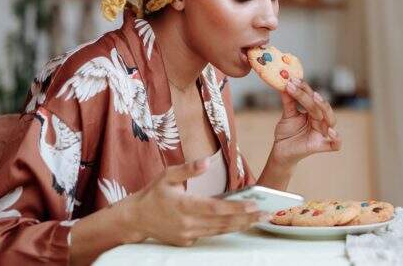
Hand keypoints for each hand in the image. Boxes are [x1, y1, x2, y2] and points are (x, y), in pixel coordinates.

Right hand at [120, 158, 268, 245]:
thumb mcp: (167, 175)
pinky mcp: (187, 241)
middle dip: (247, 218)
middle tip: (267, 214)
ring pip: (220, 231)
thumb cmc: (153, 193)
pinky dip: (227, 229)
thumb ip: (188, 168)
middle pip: (223, 223)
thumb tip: (206, 162)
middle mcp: (188, 223)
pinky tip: (241, 223)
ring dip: (241, 225)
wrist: (135, 218)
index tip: (254, 205)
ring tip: (259, 219)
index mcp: (184, 205)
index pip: (216, 208)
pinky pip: (211, 235)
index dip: (236, 207)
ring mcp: (188, 235)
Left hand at [271, 78, 341, 166]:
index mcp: (313, 112)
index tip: (293, 81)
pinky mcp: (319, 146)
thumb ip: (288, 101)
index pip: (312, 98)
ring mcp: (321, 133)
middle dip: (312, 97)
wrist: (280, 151)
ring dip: (324, 108)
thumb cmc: (287, 133)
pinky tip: (330, 131)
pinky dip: (337, 139)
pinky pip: (335, 145)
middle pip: (321, 107)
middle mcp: (320, 121)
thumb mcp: (287, 115)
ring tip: (315, 99)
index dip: (304, 89)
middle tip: (301, 88)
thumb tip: (284, 83)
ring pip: (331, 120)